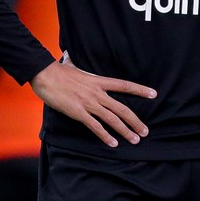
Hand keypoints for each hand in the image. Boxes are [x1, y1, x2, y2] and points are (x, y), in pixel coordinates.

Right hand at [31, 56, 156, 147]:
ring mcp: (89, 103)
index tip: (154, 94)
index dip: (140, 90)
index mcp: (99, 81)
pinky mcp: (78, 113)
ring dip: (125, 131)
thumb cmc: (58, 71)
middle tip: (145, 131)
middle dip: (135, 121)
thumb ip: (78, 65)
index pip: (125, 85)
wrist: (45, 75)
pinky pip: (95, 127)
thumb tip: (71, 57)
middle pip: (122, 108)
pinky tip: (113, 143)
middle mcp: (97, 93)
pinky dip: (106, 136)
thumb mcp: (75, 66)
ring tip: (135, 140)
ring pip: (112, 119)